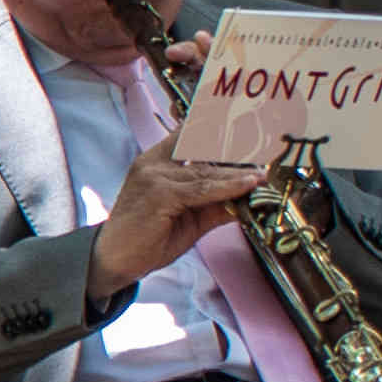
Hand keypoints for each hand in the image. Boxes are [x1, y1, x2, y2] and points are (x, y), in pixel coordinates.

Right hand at [88, 133, 274, 298]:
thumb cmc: (146, 239)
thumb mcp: (188, 218)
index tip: (244, 121)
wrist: (114, 261)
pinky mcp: (160, 193)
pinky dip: (230, 187)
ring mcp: (155, 176)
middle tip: (267, 155)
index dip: (216, 126)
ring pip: (208, 173)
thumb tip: (245, 199)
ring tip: (264, 176)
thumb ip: (214, 204)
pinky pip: (203, 189)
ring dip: (240, 175)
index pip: (189, 134)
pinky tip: (249, 185)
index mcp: (155, 162)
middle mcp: (153, 163)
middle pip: (204, 153)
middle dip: (238, 155)